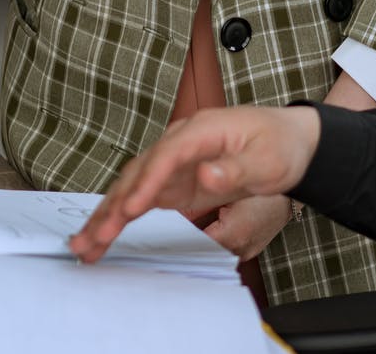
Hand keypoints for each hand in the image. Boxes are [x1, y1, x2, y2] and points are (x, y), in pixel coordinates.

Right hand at [69, 105, 320, 262]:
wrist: (292, 141)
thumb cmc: (281, 145)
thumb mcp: (267, 160)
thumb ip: (235, 169)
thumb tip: (205, 175)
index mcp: (201, 130)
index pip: (166, 156)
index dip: (147, 182)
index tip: (132, 210)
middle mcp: (180, 141)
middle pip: (139, 172)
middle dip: (113, 206)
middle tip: (91, 239)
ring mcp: (174, 160)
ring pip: (132, 186)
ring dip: (108, 215)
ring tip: (84, 245)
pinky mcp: (174, 180)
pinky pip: (142, 197)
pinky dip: (121, 216)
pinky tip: (103, 234)